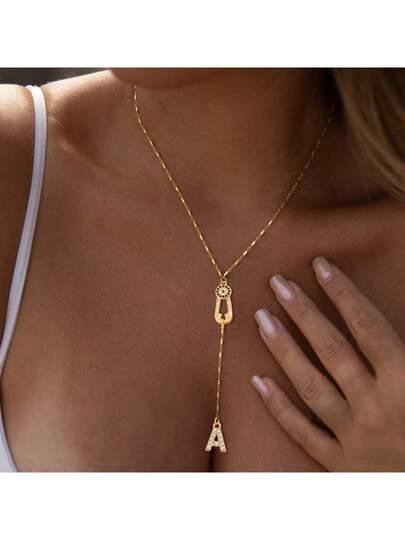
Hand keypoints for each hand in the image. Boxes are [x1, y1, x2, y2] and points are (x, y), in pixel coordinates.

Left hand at [251, 256, 404, 470]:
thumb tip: (391, 320)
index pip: (368, 326)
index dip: (343, 292)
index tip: (319, 265)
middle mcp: (376, 407)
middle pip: (332, 349)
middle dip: (303, 311)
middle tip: (276, 282)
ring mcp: (354, 437)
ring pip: (310, 385)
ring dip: (283, 350)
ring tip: (260, 319)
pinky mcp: (340, 466)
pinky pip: (303, 433)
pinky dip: (279, 408)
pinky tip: (256, 382)